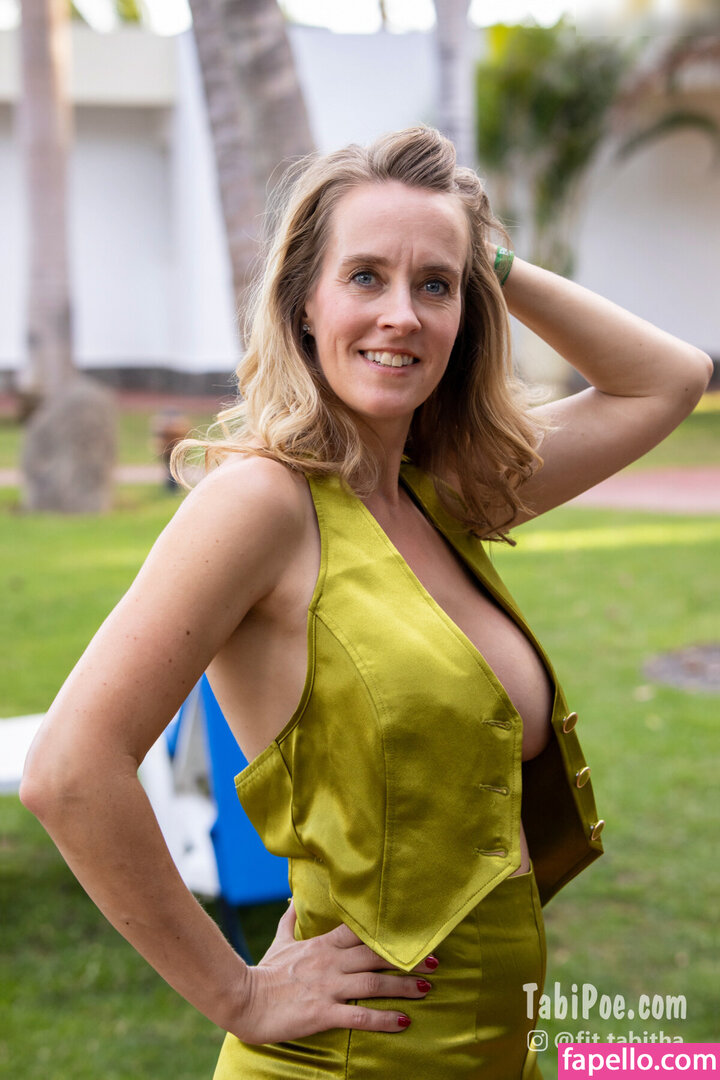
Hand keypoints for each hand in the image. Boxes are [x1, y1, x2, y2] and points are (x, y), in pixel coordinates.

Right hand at [230, 900, 436, 1043]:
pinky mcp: (322, 1012)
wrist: (243, 999)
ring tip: (427, 989)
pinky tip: (403, 1022)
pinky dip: (384, 1019)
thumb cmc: (264, 972)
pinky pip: (359, 1016)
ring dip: (403, 987)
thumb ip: (291, 920)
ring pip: (373, 984)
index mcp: (323, 945)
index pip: (362, 933)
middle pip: (376, 957)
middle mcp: (330, 962)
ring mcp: (328, 987)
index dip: (390, 934)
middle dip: (407, 960)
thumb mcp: (279, 941)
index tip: (414, 933)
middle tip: (435, 962)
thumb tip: (292, 897)